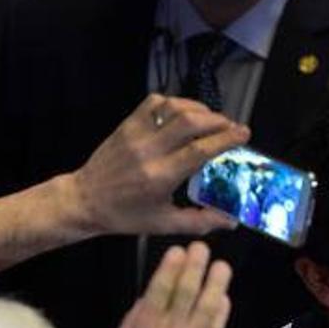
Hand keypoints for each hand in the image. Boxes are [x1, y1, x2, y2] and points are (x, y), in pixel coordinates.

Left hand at [69, 94, 247, 236]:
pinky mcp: (127, 125)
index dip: (225, 139)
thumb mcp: (164, 224)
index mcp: (160, 177)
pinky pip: (154, 103)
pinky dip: (175, 102)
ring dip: (199, 109)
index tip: (243, 134)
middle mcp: (148, 151)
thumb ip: (201, 221)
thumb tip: (232, 221)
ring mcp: (135, 134)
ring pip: (174, 107)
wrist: (84, 200)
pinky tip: (185, 113)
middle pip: (190, 122)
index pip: (199, 150)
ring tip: (212, 119)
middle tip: (231, 127)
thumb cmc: (125, 215)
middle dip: (217, 120)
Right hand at [110, 242, 232, 327]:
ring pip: (206, 307)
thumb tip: (151, 294)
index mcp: (144, 327)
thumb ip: (135, 316)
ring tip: (222, 265)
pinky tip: (224, 295)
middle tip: (201, 248)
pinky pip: (217, 327)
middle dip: (194, 267)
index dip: (170, 268)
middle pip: (185, 293)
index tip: (178, 250)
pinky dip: (221, 310)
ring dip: (216, 284)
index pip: (160, 290)